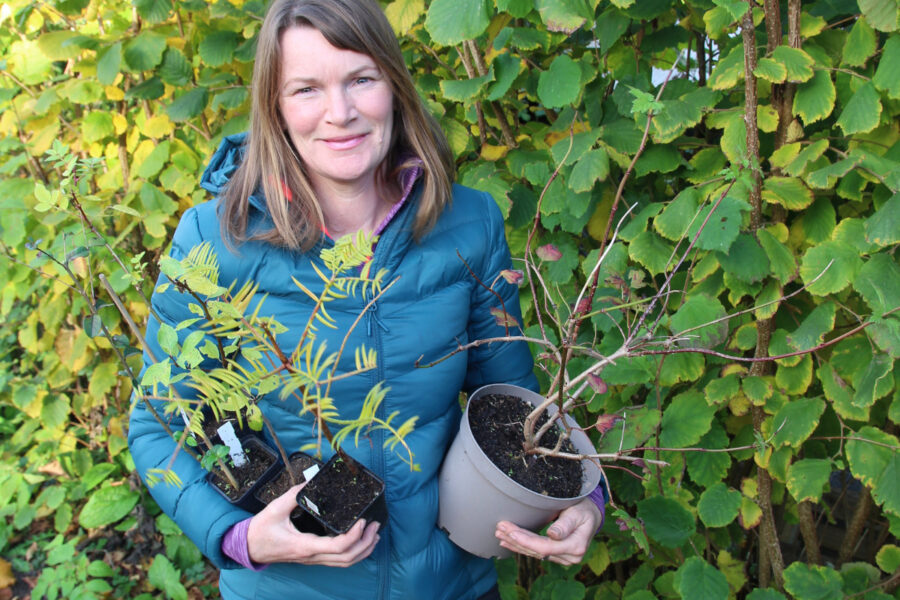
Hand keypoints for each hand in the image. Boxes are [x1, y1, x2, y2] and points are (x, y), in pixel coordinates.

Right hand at [247, 484, 379, 566]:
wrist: (248, 548)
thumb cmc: (260, 530)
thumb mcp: (275, 509)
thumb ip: (294, 495)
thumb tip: (311, 480)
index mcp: (304, 545)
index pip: (337, 547)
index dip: (354, 536)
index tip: (362, 520)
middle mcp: (312, 556)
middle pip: (346, 559)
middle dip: (365, 543)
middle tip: (375, 525)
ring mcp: (313, 560)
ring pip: (345, 563)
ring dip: (363, 550)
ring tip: (374, 534)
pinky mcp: (313, 558)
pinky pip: (338, 561)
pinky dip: (354, 553)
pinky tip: (360, 541)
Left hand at [494, 498, 600, 565]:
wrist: (591, 516)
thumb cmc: (584, 510)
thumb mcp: (577, 512)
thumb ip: (566, 524)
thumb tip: (553, 535)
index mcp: (576, 546)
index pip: (545, 547)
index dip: (526, 541)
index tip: (511, 532)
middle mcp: (570, 556)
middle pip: (538, 551)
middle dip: (516, 540)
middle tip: (500, 528)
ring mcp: (563, 558)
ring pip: (535, 553)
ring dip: (516, 544)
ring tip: (500, 534)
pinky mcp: (557, 555)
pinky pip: (537, 552)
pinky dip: (522, 546)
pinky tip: (508, 542)